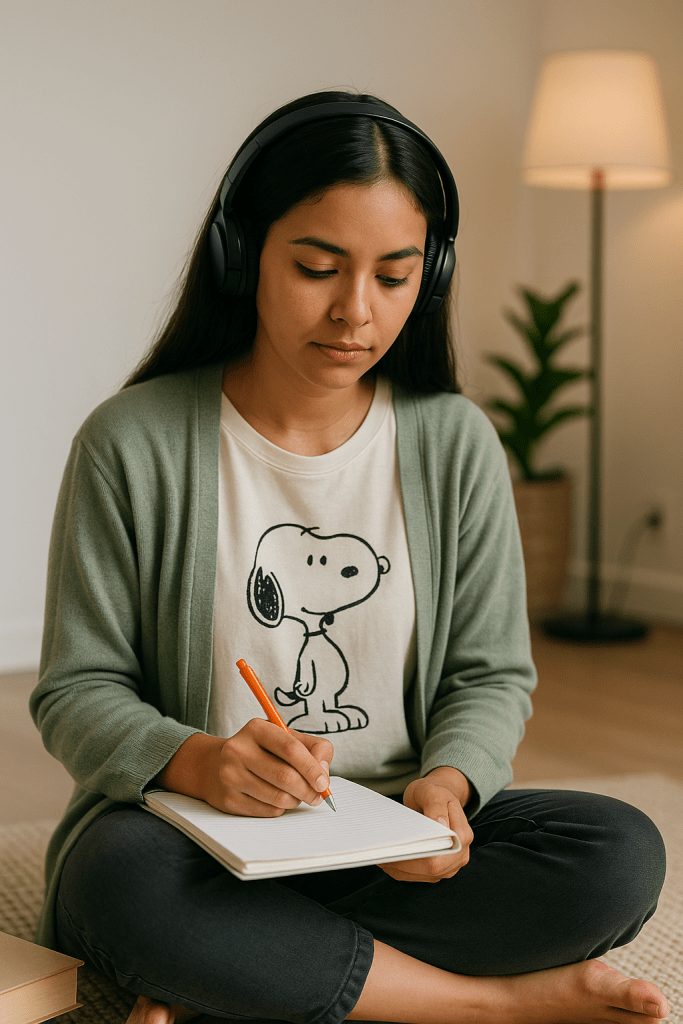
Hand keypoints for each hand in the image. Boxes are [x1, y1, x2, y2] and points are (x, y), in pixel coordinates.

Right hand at [154, 724, 333, 817]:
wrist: (216, 765)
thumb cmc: (262, 751)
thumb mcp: (287, 738)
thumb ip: (314, 748)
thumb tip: (323, 773)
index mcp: (256, 729)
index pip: (290, 749)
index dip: (312, 768)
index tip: (324, 782)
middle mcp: (238, 749)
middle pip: (285, 776)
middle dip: (308, 790)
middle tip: (318, 795)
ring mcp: (230, 775)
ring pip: (278, 798)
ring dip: (296, 800)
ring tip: (297, 795)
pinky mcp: (228, 799)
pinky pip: (267, 810)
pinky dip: (281, 808)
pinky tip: (277, 798)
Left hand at [379, 767, 473, 881]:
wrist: (438, 798)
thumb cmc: (434, 793)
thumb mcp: (433, 792)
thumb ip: (436, 807)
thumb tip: (440, 825)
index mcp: (463, 835)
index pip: (440, 856)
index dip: (418, 856)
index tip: (397, 848)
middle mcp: (460, 854)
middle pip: (430, 870)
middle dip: (405, 864)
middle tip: (381, 853)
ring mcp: (450, 865)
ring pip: (423, 876)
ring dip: (400, 868)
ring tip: (381, 856)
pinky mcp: (439, 870)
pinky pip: (418, 877)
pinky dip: (401, 870)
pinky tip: (388, 860)